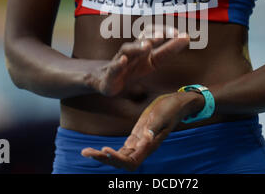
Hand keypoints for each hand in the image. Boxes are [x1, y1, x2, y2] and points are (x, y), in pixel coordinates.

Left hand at [81, 91, 203, 170]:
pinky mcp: (137, 137)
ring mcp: (139, 143)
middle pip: (121, 162)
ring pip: (119, 157)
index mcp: (149, 145)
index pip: (130, 161)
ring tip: (86, 152)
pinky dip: (109, 151)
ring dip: (102, 156)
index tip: (105, 151)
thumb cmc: (171, 108)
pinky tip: (98, 149)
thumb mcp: (162, 115)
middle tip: (86, 152)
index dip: (117, 159)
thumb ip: (154, 127)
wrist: (177, 103)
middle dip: (103, 159)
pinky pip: (121, 150)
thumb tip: (145, 139)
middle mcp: (143, 148)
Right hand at [92, 25, 189, 95]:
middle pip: (141, 40)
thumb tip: (186, 37)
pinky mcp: (111, 74)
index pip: (153, 33)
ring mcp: (120, 61)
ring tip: (147, 46)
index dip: (166, 32)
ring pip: (126, 50)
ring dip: (137, 47)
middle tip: (162, 36)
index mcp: (143, 49)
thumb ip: (167, 51)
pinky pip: (113, 67)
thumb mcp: (152, 62)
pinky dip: (118, 64)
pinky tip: (122, 61)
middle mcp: (132, 52)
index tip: (181, 34)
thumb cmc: (132, 69)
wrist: (106, 80)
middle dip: (151, 37)